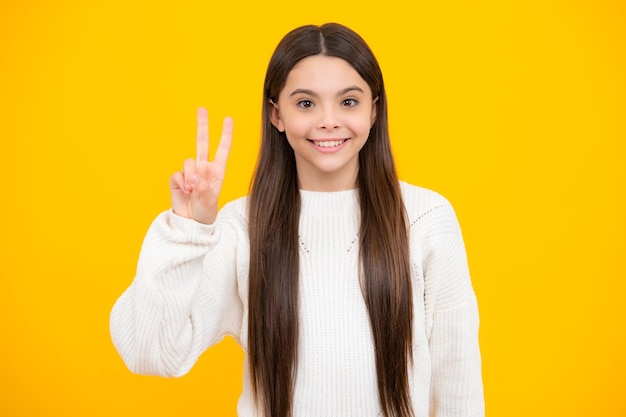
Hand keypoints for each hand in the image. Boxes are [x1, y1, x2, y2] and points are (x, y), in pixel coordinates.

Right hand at [169, 107, 232, 223]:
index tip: (228, 119)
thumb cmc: (206, 212)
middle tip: (202, 108)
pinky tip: (184, 191)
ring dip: (190, 176)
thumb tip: (193, 176)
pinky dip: (180, 183)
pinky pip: (177, 174)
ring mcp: (190, 172)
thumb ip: (203, 188)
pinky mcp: (178, 178)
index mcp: (217, 171)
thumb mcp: (209, 202)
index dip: (225, 134)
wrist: (191, 222)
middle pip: (202, 142)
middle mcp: (204, 168)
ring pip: (188, 161)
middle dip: (202, 125)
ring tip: (192, 191)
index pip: (222, 149)